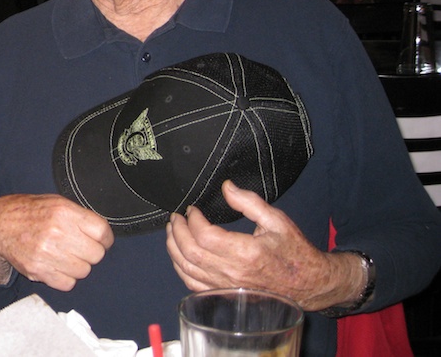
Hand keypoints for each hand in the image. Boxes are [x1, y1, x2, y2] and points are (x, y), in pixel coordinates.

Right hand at [0, 193, 113, 291]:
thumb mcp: (55, 203)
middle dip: (91, 252)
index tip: (101, 240)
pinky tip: (56, 266)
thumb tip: (103, 233)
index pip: (102, 231)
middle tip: (80, 248)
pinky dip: (65, 278)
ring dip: (78, 266)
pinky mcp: (38, 270)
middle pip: (96, 254)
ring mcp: (46, 252)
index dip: (105, 239)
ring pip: (83, 271)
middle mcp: (56, 231)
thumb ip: (79, 216)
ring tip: (65, 256)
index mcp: (63, 211)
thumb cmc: (31, 212)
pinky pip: (67, 283)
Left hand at [166, 180, 365, 310]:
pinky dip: (181, 269)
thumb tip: (226, 187)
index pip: (205, 236)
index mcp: (246, 253)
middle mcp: (233, 273)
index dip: (192, 220)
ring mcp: (227, 287)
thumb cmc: (295, 251)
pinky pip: (194, 285)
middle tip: (176, 218)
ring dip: (174, 249)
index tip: (192, 209)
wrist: (310, 283)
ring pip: (188, 270)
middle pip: (190, 253)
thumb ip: (248, 202)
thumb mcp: (276, 220)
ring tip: (172, 232)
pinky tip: (179, 256)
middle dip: (177, 232)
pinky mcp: (226, 294)